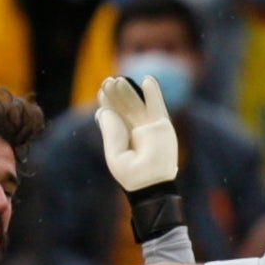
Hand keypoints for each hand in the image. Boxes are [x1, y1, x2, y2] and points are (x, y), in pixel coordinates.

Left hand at [95, 76, 178, 192]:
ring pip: (138, 105)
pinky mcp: (163, 127)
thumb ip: (111, 132)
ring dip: (130, 92)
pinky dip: (154, 94)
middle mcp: (136, 131)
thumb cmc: (132, 175)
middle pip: (125, 108)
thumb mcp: (115, 154)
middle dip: (117, 95)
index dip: (108, 103)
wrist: (151, 183)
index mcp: (122, 139)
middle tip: (108, 82)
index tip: (102, 92)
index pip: (114, 117)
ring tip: (119, 80)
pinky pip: (157, 106)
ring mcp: (149, 128)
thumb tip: (102, 111)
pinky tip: (147, 80)